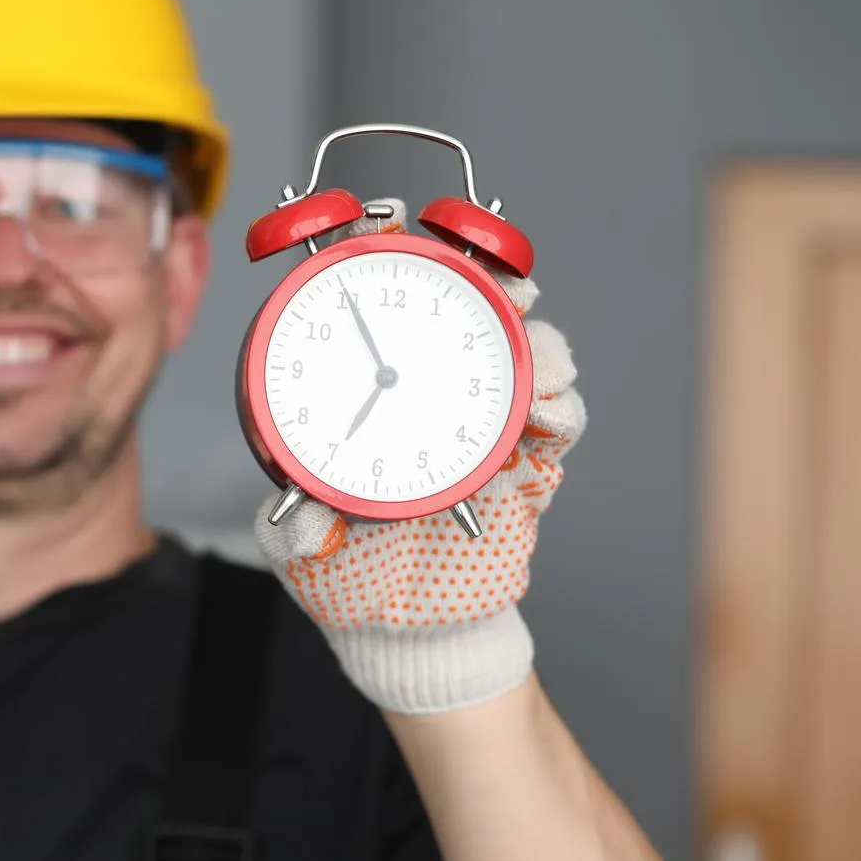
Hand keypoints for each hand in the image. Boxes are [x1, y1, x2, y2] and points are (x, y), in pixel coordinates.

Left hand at [252, 198, 585, 713]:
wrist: (416, 638)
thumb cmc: (354, 581)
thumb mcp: (310, 555)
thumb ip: (301, 534)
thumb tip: (305, 519)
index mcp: (364, 398)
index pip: (375, 305)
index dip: (384, 253)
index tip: (388, 221)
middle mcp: (425, 395)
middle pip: (465, 308)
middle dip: (489, 276)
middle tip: (500, 276)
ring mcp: (480, 423)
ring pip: (520, 354)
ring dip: (532, 337)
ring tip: (530, 332)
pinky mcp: (529, 464)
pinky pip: (559, 421)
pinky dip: (560, 406)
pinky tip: (549, 407)